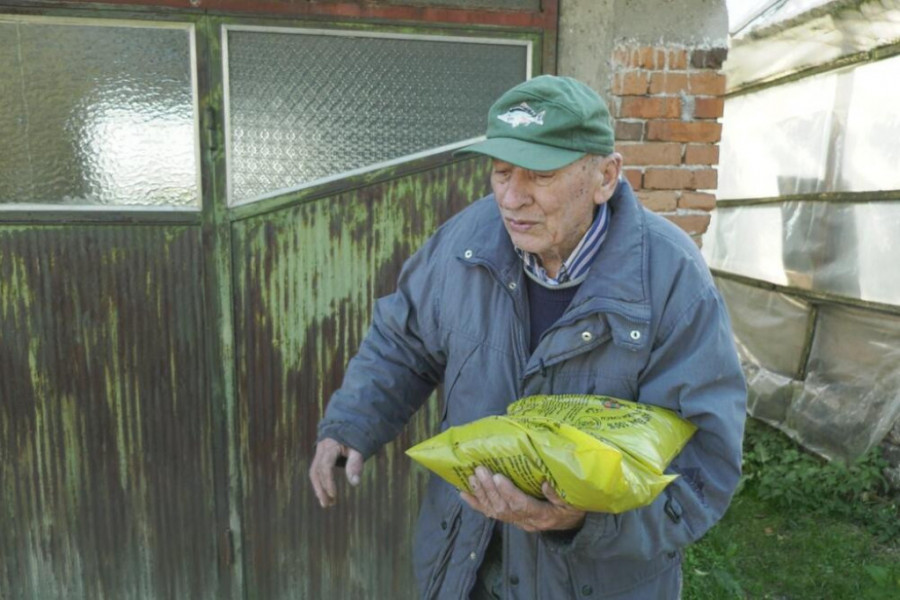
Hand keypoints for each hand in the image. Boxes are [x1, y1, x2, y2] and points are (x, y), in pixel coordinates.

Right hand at [309, 438, 363, 507]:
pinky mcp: (320, 456)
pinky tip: (326, 495)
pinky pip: (317, 471)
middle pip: (316, 471)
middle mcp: (321, 449)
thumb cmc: (355, 436)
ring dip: (319, 488)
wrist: (348, 423)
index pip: (325, 466)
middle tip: (327, 504)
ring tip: (327, 503)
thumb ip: (356, 464)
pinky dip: (321, 483)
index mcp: (330, 446)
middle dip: (321, 489)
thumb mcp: (358, 448)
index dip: (328, 481)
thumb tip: (355, 483)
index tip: (334, 495)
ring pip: (314, 472)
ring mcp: (319, 452)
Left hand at [459, 466, 585, 532]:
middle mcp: (526, 521)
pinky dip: (476, 503)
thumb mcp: (573, 502)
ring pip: (495, 510)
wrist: (571, 524)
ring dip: (481, 493)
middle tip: (480, 471)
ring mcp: (517, 522)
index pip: (521, 505)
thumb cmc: (572, 509)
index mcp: (543, 515)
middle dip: (490, 489)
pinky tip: (463, 493)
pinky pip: (490, 513)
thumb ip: (559, 494)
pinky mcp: (511, 519)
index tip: (497, 477)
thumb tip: (545, 483)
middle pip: (504, 507)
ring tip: (472, 477)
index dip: (508, 492)